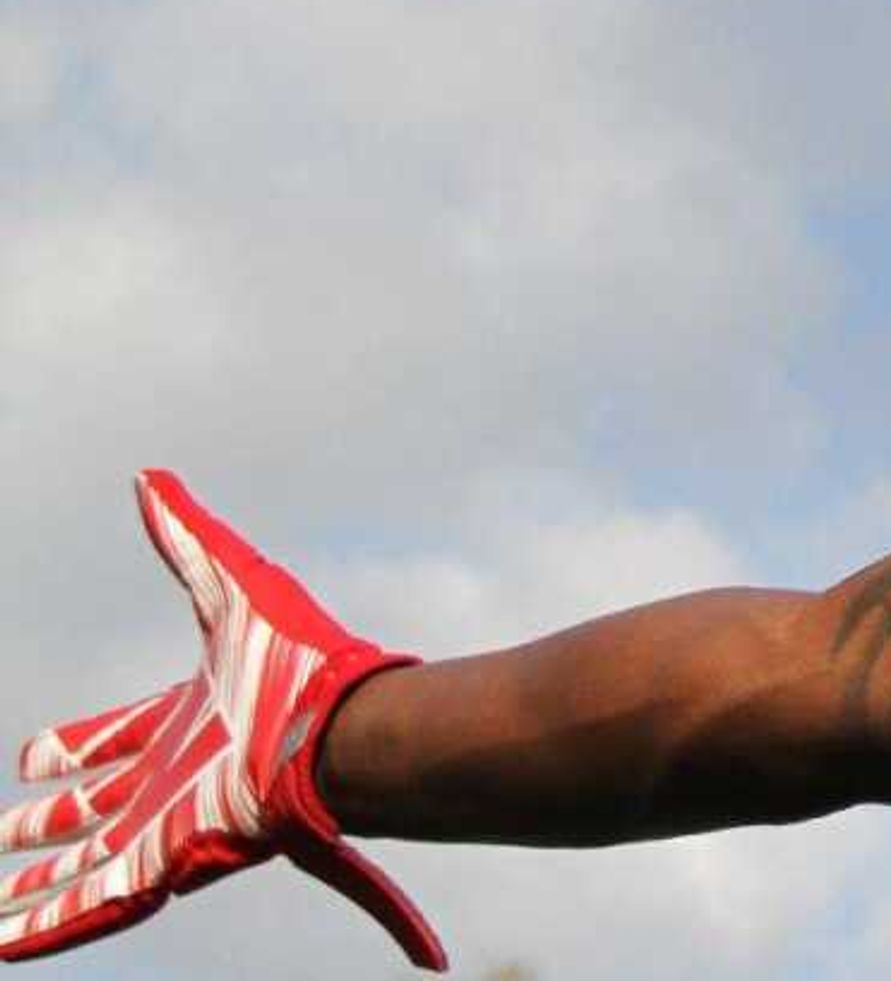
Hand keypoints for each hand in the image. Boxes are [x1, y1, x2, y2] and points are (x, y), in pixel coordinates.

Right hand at [0, 472, 445, 967]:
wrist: (338, 727)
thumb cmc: (294, 659)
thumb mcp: (229, 583)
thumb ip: (187, 536)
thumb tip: (148, 477)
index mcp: (185, 724)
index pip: (113, 742)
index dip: (71, 752)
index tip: (28, 758)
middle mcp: (174, 781)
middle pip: (97, 813)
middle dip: (48, 826)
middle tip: (7, 834)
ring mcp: (168, 828)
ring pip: (86, 868)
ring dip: (39, 887)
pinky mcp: (165, 866)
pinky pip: (92, 909)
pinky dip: (48, 929)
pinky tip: (4, 945)